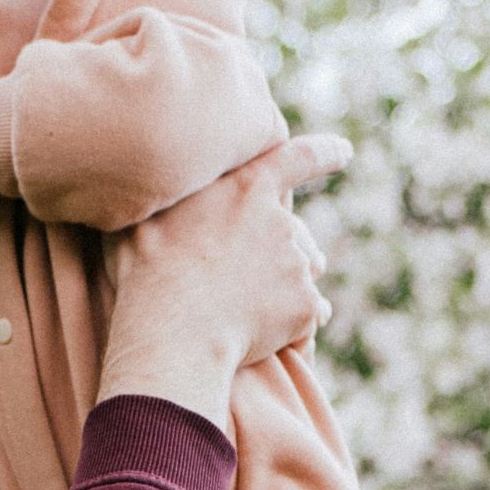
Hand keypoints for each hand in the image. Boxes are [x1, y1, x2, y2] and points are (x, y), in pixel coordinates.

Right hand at [98, 133, 349, 431]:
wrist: (173, 333)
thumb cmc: (149, 272)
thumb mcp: (146, 216)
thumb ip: (169, 197)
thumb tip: (155, 184)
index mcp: (246, 190)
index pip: (297, 157)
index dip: (324, 152)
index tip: (344, 152)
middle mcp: (281, 222)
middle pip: (293, 233)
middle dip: (278, 252)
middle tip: (242, 280)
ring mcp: (297, 265)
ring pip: (300, 275)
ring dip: (283, 288)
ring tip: (245, 312)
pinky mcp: (305, 306)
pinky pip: (307, 315)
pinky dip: (291, 325)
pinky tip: (262, 338)